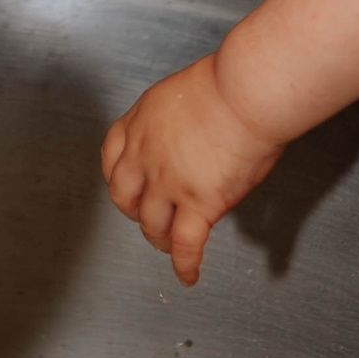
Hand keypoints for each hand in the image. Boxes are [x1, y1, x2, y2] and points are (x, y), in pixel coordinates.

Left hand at [101, 55, 284, 285]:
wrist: (246, 91)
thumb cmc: (230, 83)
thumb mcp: (184, 92)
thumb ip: (177, 120)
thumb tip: (189, 135)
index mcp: (142, 121)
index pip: (111, 155)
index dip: (118, 176)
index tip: (125, 184)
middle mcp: (146, 154)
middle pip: (124, 195)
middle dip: (134, 211)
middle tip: (145, 217)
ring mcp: (168, 182)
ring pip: (152, 224)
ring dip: (158, 239)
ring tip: (167, 246)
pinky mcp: (198, 204)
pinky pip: (185, 245)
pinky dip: (185, 264)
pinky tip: (188, 274)